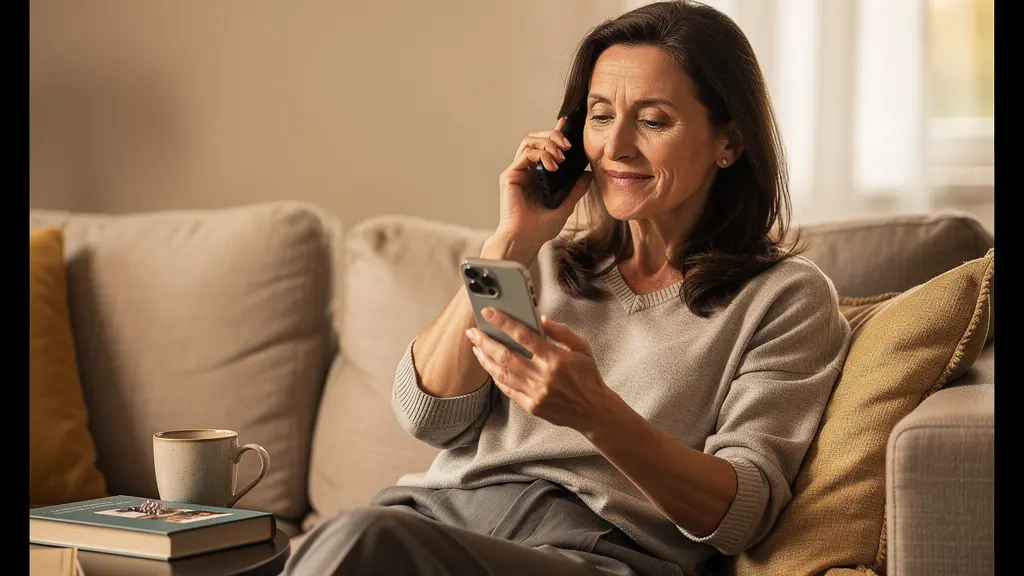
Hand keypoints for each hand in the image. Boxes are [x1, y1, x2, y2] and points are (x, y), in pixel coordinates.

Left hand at [464, 308, 616, 432]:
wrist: (594, 410)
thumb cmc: (588, 376)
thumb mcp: (582, 347)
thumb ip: (561, 331)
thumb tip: (540, 320)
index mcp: (556, 358)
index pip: (523, 336)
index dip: (503, 322)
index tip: (489, 312)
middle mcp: (543, 376)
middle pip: (506, 356)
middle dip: (485, 341)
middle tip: (473, 331)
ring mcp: (535, 393)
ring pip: (502, 373)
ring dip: (486, 359)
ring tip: (476, 347)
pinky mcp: (531, 406)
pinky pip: (507, 389)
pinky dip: (496, 376)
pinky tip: (489, 366)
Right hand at [496, 116, 594, 248]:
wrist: (526, 239)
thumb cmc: (540, 228)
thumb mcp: (566, 205)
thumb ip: (576, 189)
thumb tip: (589, 173)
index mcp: (537, 174)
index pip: (546, 146)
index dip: (555, 132)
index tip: (568, 123)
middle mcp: (526, 170)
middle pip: (536, 138)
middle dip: (553, 135)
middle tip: (568, 145)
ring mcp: (517, 171)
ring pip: (529, 141)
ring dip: (547, 143)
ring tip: (561, 155)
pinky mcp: (510, 175)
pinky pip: (525, 154)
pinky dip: (540, 154)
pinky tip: (553, 166)